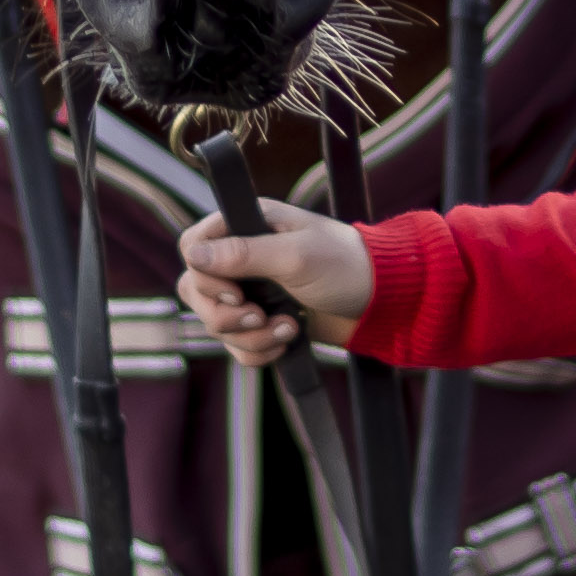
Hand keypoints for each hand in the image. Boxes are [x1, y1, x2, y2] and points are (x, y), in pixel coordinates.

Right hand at [176, 208, 375, 365]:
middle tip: (258, 317)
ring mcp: (251, 290)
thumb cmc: (347, 265)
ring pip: (215, 323)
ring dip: (249, 337)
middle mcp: (243, 256)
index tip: (235, 291)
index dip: (204, 274)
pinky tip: (288, 341)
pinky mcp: (262, 320)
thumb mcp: (296, 256)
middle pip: (196, 292)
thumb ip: (243, 254)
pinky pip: (236, 345)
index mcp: (248, 224)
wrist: (383, 303)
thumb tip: (193, 254)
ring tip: (287, 329)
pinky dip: (257, 351)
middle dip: (226, 315)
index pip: (192, 247)